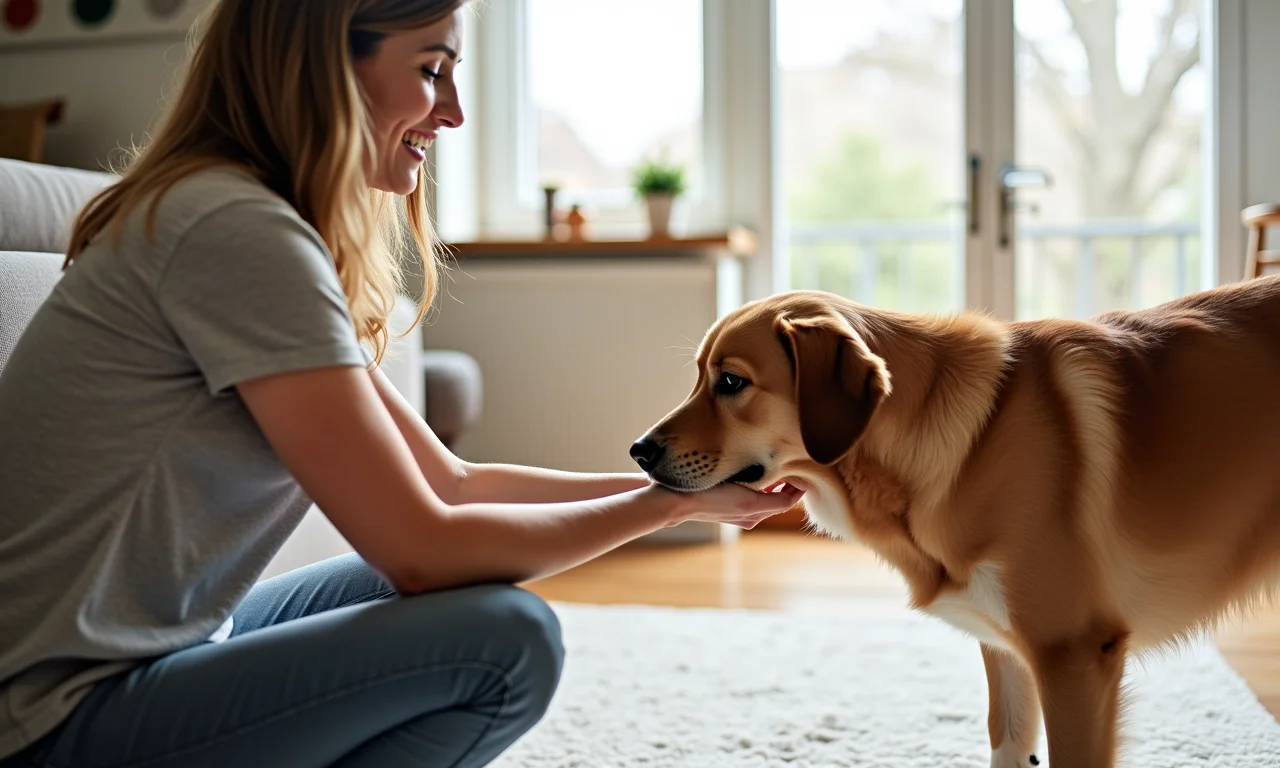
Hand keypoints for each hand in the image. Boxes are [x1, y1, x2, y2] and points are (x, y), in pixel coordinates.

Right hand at [650, 482, 804, 529]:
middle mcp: (748, 516)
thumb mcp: (736, 489)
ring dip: (772, 489)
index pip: (785, 502)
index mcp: (753, 510)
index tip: (806, 475)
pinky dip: (758, 492)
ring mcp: (736, 516)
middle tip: (795, 469)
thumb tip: (788, 493)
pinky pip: (750, 502)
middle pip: (776, 503)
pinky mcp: (725, 512)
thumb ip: (763, 492)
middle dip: (787, 488)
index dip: (797, 490)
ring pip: (763, 503)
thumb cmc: (703, 492)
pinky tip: (753, 477)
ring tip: (778, 471)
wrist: (673, 502)